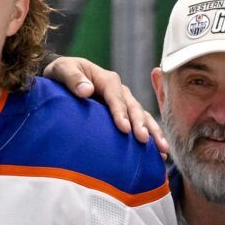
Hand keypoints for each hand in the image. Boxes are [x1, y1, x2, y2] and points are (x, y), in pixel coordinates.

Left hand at [44, 56, 168, 153]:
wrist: (64, 77)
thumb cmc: (62, 72)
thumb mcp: (62, 69)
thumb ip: (72, 78)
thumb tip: (86, 90)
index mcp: (107, 79)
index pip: (116, 97)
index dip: (121, 112)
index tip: (124, 129)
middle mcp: (120, 91)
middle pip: (134, 108)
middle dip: (141, 124)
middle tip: (143, 140)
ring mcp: (125, 102)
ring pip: (143, 117)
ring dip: (153, 133)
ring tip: (162, 151)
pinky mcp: (125, 114)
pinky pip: (141, 124)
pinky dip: (152, 137)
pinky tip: (159, 154)